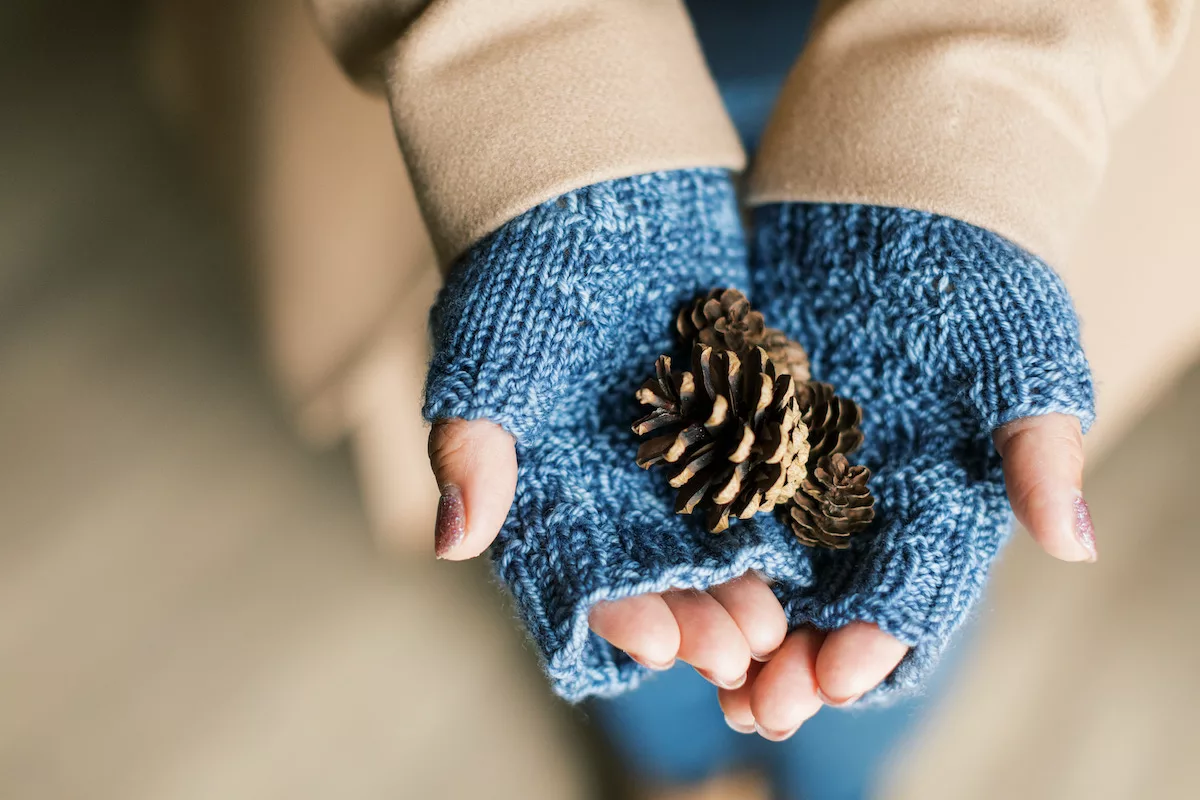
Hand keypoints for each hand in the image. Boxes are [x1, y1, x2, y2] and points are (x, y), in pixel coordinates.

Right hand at [423, 171, 810, 699]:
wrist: (596, 180)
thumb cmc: (525, 267)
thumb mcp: (486, 351)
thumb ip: (470, 443)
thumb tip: (450, 541)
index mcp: (544, 483)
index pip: (574, 571)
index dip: (613, 612)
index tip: (654, 642)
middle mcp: (611, 482)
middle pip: (652, 572)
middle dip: (692, 613)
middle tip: (735, 650)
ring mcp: (675, 451)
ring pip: (712, 540)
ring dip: (743, 583)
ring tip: (777, 620)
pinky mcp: (731, 414)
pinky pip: (760, 478)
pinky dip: (782, 517)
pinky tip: (812, 550)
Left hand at [713, 203, 1096, 737]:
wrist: (900, 192)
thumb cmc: (980, 273)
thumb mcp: (1021, 352)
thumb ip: (1037, 446)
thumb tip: (1073, 546)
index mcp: (940, 504)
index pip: (912, 595)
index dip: (875, 643)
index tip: (832, 676)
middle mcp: (869, 504)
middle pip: (832, 607)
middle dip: (796, 662)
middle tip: (755, 704)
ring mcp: (802, 471)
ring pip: (771, 572)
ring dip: (741, 625)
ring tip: (705, 669)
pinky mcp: (746, 430)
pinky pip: (720, 502)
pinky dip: (699, 547)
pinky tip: (665, 581)